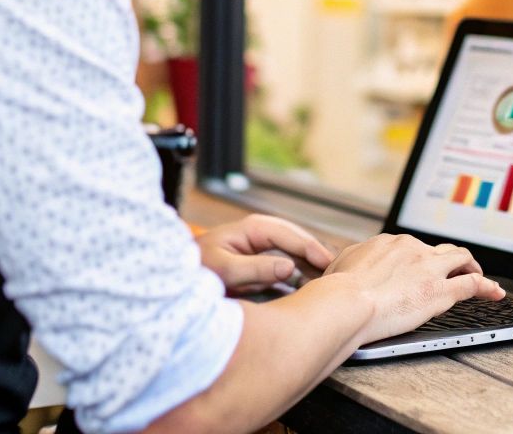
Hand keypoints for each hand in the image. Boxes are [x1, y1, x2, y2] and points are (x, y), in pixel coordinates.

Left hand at [196, 214, 335, 293]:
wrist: (177, 278)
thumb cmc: (196, 270)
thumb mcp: (224, 270)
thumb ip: (256, 269)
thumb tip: (289, 268)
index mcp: (253, 229)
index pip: (290, 235)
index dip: (311, 248)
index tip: (328, 263)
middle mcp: (260, 233)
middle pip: (297, 241)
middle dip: (316, 255)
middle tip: (336, 272)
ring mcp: (260, 246)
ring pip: (294, 251)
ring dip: (310, 264)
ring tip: (327, 280)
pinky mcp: (259, 260)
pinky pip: (285, 262)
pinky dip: (299, 271)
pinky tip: (309, 283)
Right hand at [314, 233, 504, 345]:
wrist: (347, 302)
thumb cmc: (337, 290)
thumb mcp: (340, 265)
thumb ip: (352, 261)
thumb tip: (349, 265)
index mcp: (390, 243)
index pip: (413, 248)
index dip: (420, 259)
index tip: (421, 269)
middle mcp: (413, 249)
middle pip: (440, 250)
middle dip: (449, 259)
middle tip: (454, 269)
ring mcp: (430, 268)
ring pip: (461, 259)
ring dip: (472, 266)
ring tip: (479, 275)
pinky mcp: (441, 290)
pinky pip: (472, 285)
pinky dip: (487, 287)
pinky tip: (495, 292)